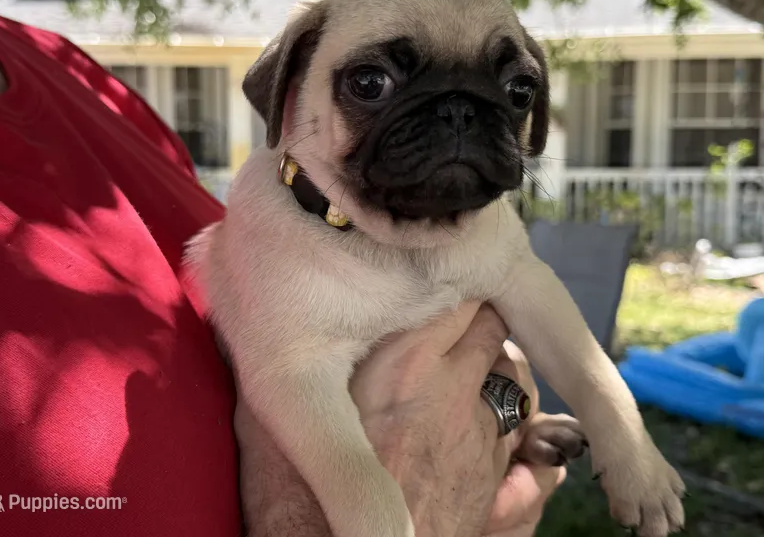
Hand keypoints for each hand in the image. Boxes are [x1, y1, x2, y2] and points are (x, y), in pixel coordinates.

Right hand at [236, 302, 563, 536]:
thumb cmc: (301, 506)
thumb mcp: (274, 423)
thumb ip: (284, 367)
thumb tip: (262, 330)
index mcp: (400, 362)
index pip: (452, 294)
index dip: (446, 288)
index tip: (430, 291)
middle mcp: (450, 388)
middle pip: (491, 325)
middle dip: (477, 321)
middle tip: (454, 330)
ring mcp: (480, 434)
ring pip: (514, 374)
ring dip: (498, 369)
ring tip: (471, 380)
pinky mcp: (498, 480)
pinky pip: (531, 432)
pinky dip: (518, 424)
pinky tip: (496, 431)